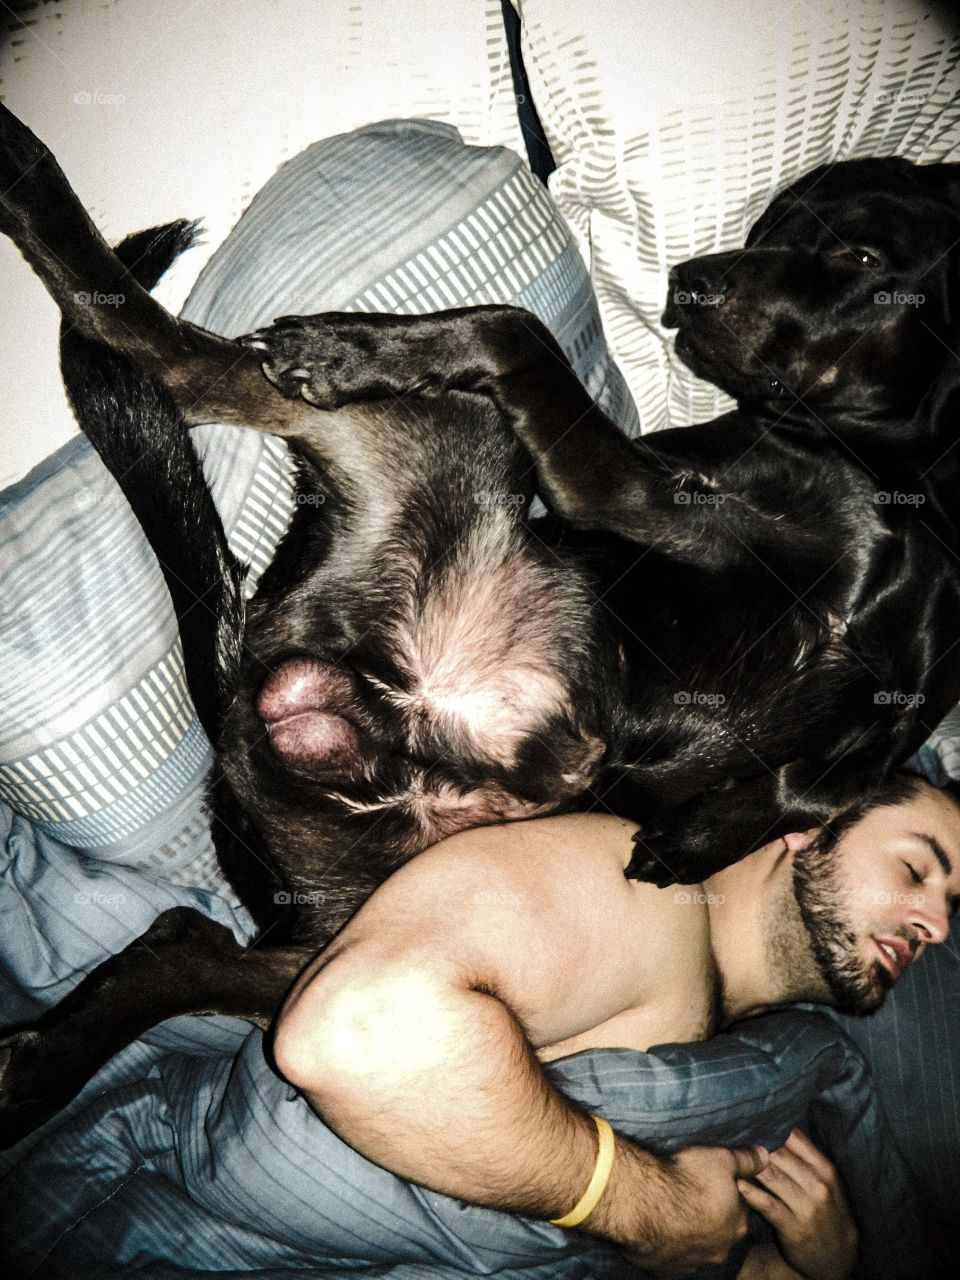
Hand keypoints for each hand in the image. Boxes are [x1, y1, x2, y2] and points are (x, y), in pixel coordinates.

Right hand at [615, 1143, 767, 1274]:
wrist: (644, 1204)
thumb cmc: (686, 1179)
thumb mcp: (721, 1159)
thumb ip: (746, 1160)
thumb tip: (766, 1156)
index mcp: (737, 1224)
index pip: (740, 1207)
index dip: (728, 1192)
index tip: (713, 1181)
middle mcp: (719, 1249)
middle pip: (720, 1230)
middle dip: (711, 1215)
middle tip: (693, 1194)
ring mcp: (693, 1263)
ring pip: (696, 1247)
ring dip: (689, 1232)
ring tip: (673, 1209)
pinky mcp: (667, 1271)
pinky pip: (672, 1258)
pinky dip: (669, 1245)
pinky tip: (659, 1228)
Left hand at [737, 1129, 856, 1279]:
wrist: (839, 1258)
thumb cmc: (828, 1213)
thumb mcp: (828, 1184)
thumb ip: (807, 1159)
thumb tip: (780, 1129)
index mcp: (825, 1170)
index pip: (795, 1138)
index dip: (771, 1127)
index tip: (752, 1120)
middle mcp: (817, 1186)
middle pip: (779, 1154)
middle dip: (756, 1144)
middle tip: (734, 1134)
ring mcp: (806, 1207)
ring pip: (772, 1176)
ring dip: (750, 1165)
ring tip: (731, 1154)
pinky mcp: (793, 1228)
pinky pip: (768, 1206)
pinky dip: (752, 1194)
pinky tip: (738, 1184)